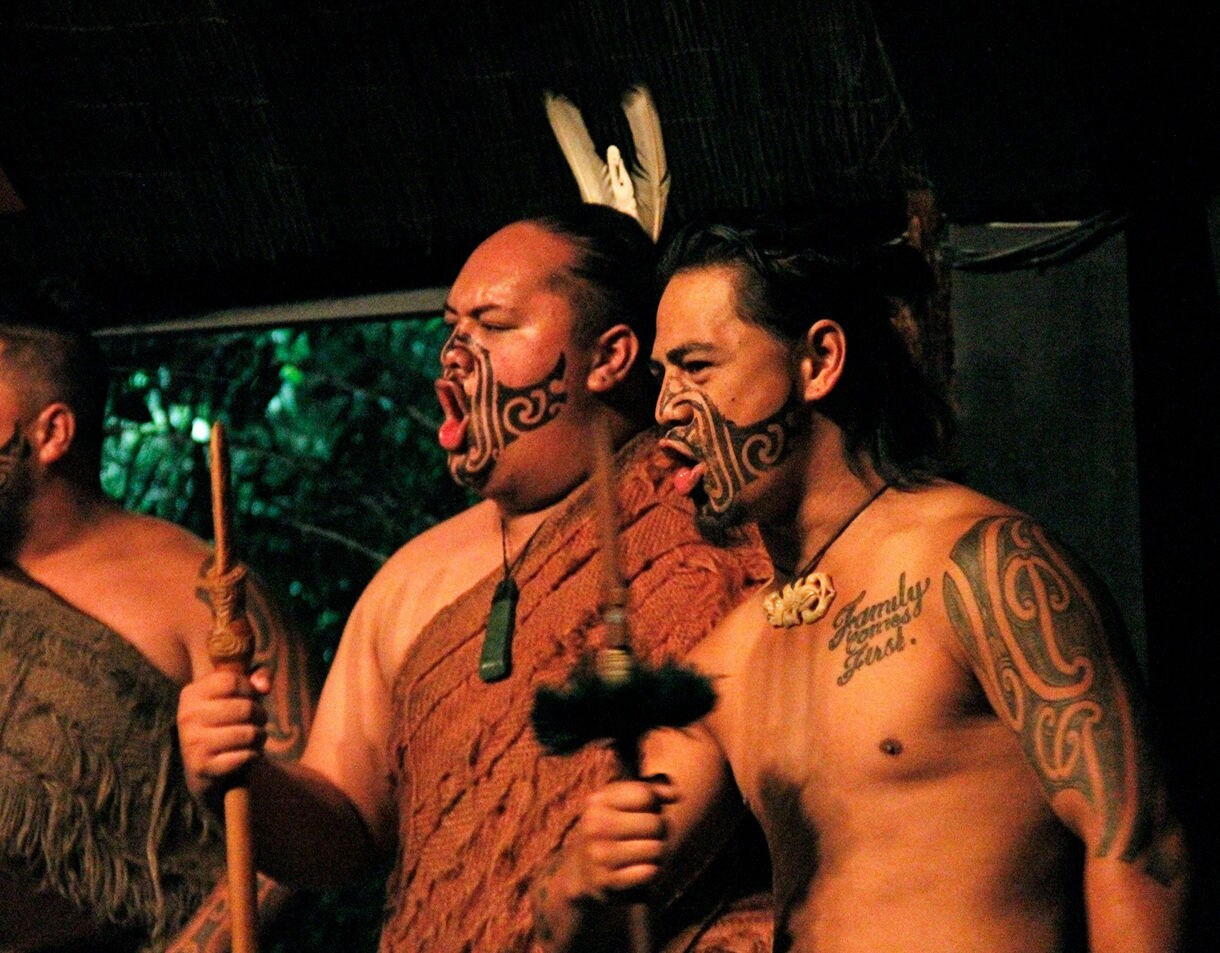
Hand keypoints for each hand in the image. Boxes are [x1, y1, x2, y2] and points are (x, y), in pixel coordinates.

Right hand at [177, 667, 270, 799]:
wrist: (205, 766)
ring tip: (255, 737)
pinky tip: (247, 754)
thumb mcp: (238, 693)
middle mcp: (187, 716)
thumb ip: (258, 676)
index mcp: (191, 693)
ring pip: (249, 733)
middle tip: (258, 721)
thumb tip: (264, 687)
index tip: (252, 697)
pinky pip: (245, 756)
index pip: (232, 681)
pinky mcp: (201, 767)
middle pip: (245, 708)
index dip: (250, 689)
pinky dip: (254, 755)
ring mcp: (192, 742)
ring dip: (260, 736)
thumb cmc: (228, 721)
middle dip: (261, 715)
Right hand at [563, 778, 672, 905]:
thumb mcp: (627, 801)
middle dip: (661, 831)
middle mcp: (595, 825)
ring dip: (660, 852)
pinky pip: (648, 872)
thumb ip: (654, 790)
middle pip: (655, 823)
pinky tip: (643, 870)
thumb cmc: (615, 827)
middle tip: (652, 836)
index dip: (655, 804)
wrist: (584, 869)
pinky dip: (653, 872)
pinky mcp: (606, 881)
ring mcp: (599, 854)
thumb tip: (676, 795)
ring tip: (649, 852)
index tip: (648, 811)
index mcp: (599, 800)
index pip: (646, 795)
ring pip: (655, 849)